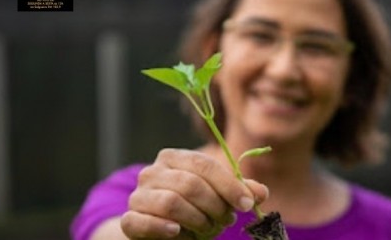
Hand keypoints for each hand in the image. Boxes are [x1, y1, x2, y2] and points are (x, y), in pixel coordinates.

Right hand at [120, 148, 268, 238]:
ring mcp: (138, 195)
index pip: (204, 165)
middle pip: (190, 184)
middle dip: (214, 205)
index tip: (247, 204)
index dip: (229, 185)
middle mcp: (153, 171)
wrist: (161, 231)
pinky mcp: (129, 219)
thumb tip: (261, 193)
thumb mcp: (218, 197)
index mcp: (175, 158)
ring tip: (206, 229)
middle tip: (225, 220)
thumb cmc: (194, 209)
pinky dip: (162, 228)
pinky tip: (177, 232)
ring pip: (171, 202)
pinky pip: (142, 221)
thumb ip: (239, 192)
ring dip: (196, 220)